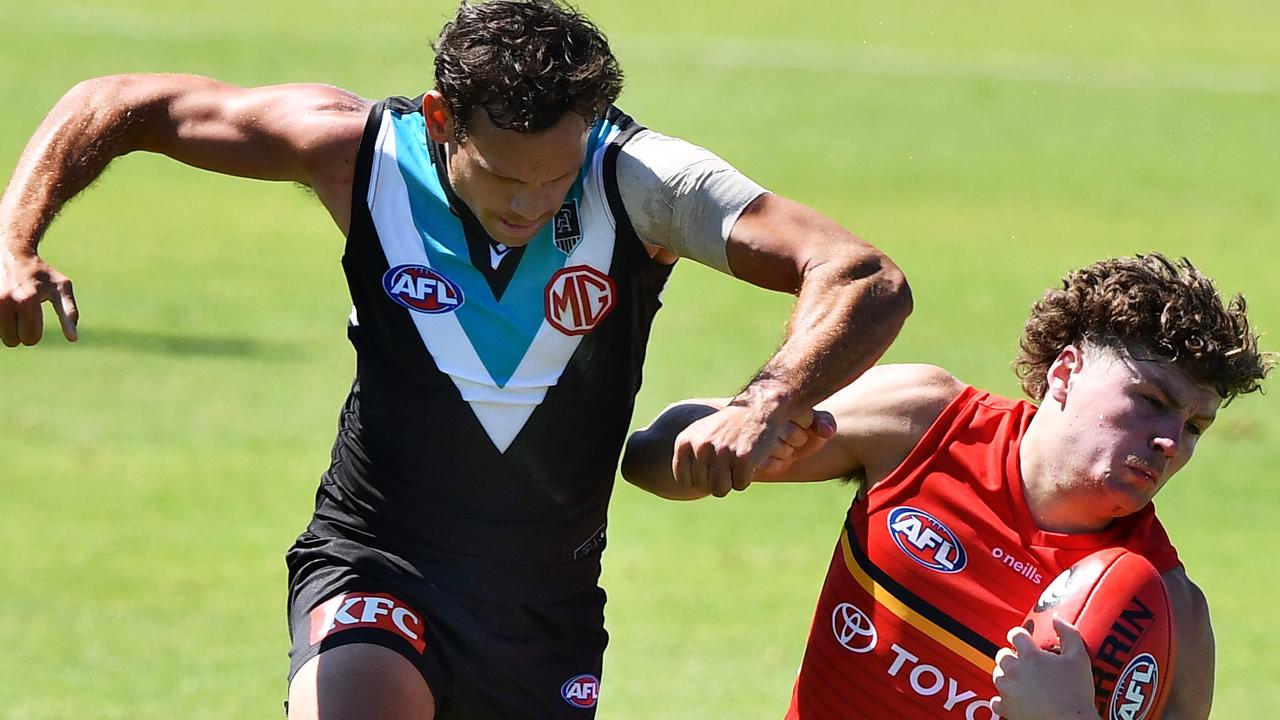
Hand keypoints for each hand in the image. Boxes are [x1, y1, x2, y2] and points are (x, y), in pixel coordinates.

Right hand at [0, 250, 78, 346]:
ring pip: (0, 336)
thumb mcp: (61, 288)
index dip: (34, 334)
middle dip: (20, 332)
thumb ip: (68, 312)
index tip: (34, 319)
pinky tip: (5, 308)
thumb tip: (73, 339)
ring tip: (13, 309)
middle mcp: (5, 300)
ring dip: (6, 328)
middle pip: (12, 341)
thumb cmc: (41, 273)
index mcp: (27, 300)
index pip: (30, 338)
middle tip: (23, 314)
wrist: (12, 254)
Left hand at [671, 405, 833, 496]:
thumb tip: (682, 484)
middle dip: (718, 479)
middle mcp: (700, 446)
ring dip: (731, 482)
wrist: (759, 407)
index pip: (684, 480)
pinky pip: (740, 485)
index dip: (700, 478)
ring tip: (737, 462)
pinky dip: (747, 477)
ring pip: (720, 490)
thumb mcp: (700, 434)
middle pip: (703, 486)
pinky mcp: (742, 457)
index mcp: (685, 441)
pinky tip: (750, 459)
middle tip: (729, 460)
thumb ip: (688, 456)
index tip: (712, 465)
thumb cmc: (729, 426)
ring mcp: (721, 451)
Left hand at [991, 618, 1098, 719]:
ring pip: (997, 675)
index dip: (1019, 635)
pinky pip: (995, 701)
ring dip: (1006, 675)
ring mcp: (1008, 689)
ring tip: (1022, 681)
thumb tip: (1057, 619)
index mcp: (1030, 656)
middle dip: (1012, 656)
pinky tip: (1015, 699)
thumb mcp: (1079, 658)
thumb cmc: (1076, 693)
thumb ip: (1068, 633)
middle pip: (1002, 655)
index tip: (1023, 640)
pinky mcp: (1005, 708)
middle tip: (1025, 663)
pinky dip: (1003, 700)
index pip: (1016, 634)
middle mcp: (1014, 670)